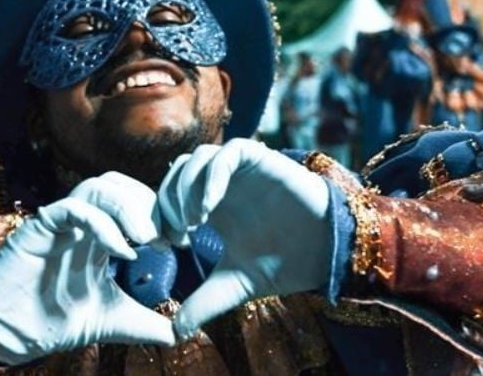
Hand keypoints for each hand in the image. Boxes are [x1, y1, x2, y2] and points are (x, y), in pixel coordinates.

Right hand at [0, 172, 173, 365]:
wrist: (11, 335)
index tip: (181, 240)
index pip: (137, 200)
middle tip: (168, 236)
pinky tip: (121, 250)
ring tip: (148, 239)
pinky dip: (103, 223)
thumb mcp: (113, 319)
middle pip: (122, 184)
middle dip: (150, 205)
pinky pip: (74, 208)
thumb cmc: (57, 320)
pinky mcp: (41, 227)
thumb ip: (146, 322)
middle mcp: (84, 220)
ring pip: (100, 186)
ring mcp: (63, 220)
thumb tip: (179, 334)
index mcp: (102, 231)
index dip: (162, 213)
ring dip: (130, 207)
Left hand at [157, 139, 330, 337]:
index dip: (159, 215)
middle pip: (178, 171)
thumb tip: (175, 332)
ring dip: (187, 186)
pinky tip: (211, 207)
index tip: (163, 244)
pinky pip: (229, 151)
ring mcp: (242, 169)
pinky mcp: (261, 159)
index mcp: (213, 204)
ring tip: (194, 221)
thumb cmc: (282, 262)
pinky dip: (214, 174)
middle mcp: (224, 183)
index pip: (170, 193)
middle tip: (177, 232)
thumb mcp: (232, 283)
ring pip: (199, 156)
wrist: (322, 250)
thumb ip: (203, 301)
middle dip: (168, 200)